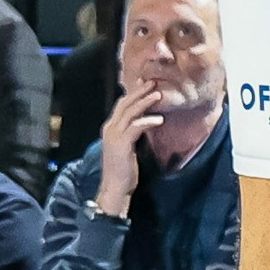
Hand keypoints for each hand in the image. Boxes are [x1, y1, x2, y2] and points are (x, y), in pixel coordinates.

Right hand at [95, 83, 165, 213]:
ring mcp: (114, 135)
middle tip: (153, 81)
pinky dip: (147, 121)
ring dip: (145, 102)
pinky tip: (159, 119)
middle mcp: (110, 128)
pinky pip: (136, 127)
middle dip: (139, 91)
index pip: (121, 104)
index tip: (145, 83)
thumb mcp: (127, 147)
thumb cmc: (123, 170)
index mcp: (110, 128)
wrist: (114, 188)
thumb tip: (144, 121)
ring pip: (130, 112)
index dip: (133, 93)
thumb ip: (132, 133)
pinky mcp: (121, 144)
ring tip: (159, 94)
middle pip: (125, 103)